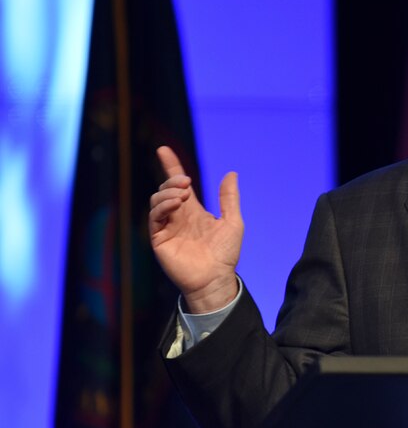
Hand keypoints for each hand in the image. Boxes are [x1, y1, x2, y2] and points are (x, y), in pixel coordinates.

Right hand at [149, 146, 243, 312]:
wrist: (216, 278)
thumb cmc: (225, 253)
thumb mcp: (232, 221)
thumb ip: (229, 198)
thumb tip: (231, 173)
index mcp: (193, 211)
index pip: (178, 184)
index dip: (171, 166)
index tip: (163, 150)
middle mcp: (178, 216)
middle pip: (166, 189)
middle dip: (173, 179)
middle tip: (187, 183)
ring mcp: (167, 227)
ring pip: (157, 200)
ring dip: (168, 192)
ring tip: (183, 194)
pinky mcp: (159, 239)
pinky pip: (154, 217)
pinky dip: (162, 206)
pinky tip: (176, 203)